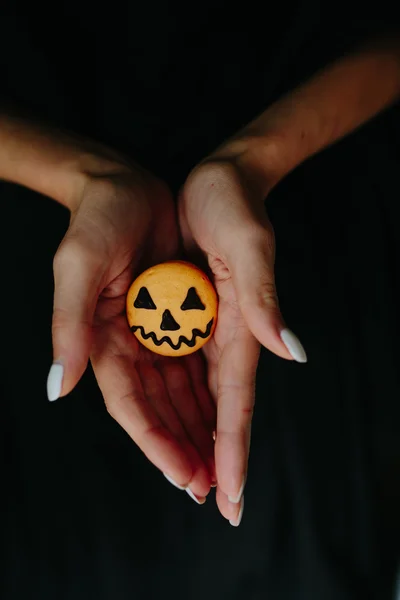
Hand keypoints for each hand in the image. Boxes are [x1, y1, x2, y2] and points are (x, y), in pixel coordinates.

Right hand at [48, 162, 214, 501]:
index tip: (185, 476)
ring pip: (179, 397)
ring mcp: (155, 334)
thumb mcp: (77, 268)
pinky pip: (195, 366)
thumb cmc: (97, 221)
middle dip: (182, 450)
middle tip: (211, 490)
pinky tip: (224, 420)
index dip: (156, 442)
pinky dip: (208, 396)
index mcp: (102, 342)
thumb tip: (56, 388)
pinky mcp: (177, 318)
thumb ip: (68, 327)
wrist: (124, 186)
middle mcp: (129, 346)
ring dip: (198, 433)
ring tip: (222, 469)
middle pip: (158, 411)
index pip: (130, 406)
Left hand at [179, 150, 306, 523]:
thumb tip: (292, 352)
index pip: (236, 402)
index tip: (233, 495)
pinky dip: (174, 401)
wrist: (218, 180)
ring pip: (195, 397)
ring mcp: (203, 329)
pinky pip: (177, 368)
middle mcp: (223, 337)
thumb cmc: (234, 207)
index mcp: (240, 329)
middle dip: (215, 456)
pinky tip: (169, 424)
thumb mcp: (249, 246)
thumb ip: (264, 298)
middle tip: (212, 502)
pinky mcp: (185, 315)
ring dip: (191, 437)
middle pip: (218, 410)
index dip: (234, 450)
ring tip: (188, 478)